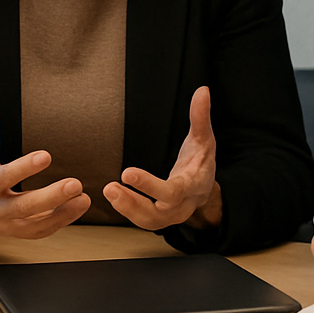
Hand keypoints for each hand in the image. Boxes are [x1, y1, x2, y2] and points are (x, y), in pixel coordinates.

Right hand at [0, 104, 89, 238]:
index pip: (4, 177)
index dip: (24, 168)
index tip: (46, 156)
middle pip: (24, 207)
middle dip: (51, 196)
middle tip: (75, 184)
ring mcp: (9, 224)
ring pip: (37, 225)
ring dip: (63, 213)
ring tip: (83, 198)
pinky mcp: (21, 233)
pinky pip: (43, 231)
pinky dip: (62, 220)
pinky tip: (78, 206)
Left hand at [105, 86, 220, 230]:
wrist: (204, 188)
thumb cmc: (201, 162)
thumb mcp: (204, 139)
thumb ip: (200, 117)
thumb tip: (202, 91)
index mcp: (193, 186)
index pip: (172, 191)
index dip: (149, 185)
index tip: (127, 173)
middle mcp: (182, 206)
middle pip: (158, 213)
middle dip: (133, 203)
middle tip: (110, 188)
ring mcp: (170, 215)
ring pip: (148, 221)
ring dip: (126, 208)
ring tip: (109, 191)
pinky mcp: (158, 218)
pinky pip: (142, 219)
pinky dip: (127, 209)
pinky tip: (114, 194)